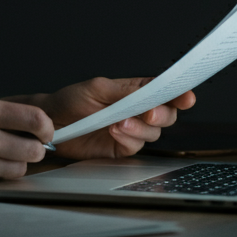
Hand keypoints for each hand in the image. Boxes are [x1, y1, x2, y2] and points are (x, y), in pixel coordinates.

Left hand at [7, 77, 195, 158]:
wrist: (50, 123)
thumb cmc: (70, 100)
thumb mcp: (96, 88)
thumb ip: (124, 91)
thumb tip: (149, 89)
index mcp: (133, 91)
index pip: (163, 91)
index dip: (178, 94)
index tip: (186, 97)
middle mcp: (136, 111)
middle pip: (166, 114)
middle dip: (162, 113)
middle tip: (149, 112)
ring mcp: (131, 130)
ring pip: (154, 132)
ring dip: (140, 127)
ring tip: (119, 123)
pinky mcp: (122, 148)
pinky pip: (136, 146)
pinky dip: (129, 139)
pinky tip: (115, 132)